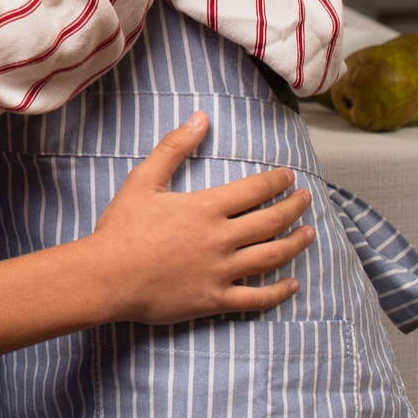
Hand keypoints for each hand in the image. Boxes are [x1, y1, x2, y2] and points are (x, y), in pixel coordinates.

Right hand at [85, 112, 315, 325]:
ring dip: (296, 244)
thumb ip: (174, 147)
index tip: (289, 177)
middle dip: (294, 208)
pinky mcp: (216, 300)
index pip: (254, 190)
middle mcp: (221, 239)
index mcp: (206, 208)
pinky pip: (258, 298)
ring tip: (309, 234)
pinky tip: (293, 284)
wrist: (107, 276)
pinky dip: (279, 291)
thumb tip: (200, 118)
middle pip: (271, 221)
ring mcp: (222, 271)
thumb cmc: (122, 226)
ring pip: (272, 256)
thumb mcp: (143, 179)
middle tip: (306, 199)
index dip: (276, 182)